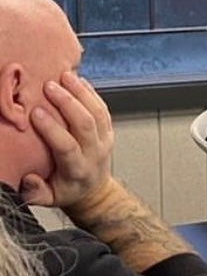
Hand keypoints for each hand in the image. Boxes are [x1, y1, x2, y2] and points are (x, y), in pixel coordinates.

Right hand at [19, 71, 113, 209]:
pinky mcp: (108, 129)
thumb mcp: (48, 199)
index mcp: (77, 169)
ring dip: (81, 91)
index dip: (52, 128)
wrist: (93, 191)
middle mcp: (94, 152)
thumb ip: (35, 192)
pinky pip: (102, 107)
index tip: (36, 112)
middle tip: (49, 86)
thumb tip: (29, 179)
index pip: (67, 145)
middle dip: (68, 102)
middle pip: (85, 123)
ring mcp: (104, 139)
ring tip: (64, 76)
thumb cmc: (66, 191)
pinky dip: (91, 92)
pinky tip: (78, 80)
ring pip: (97, 111)